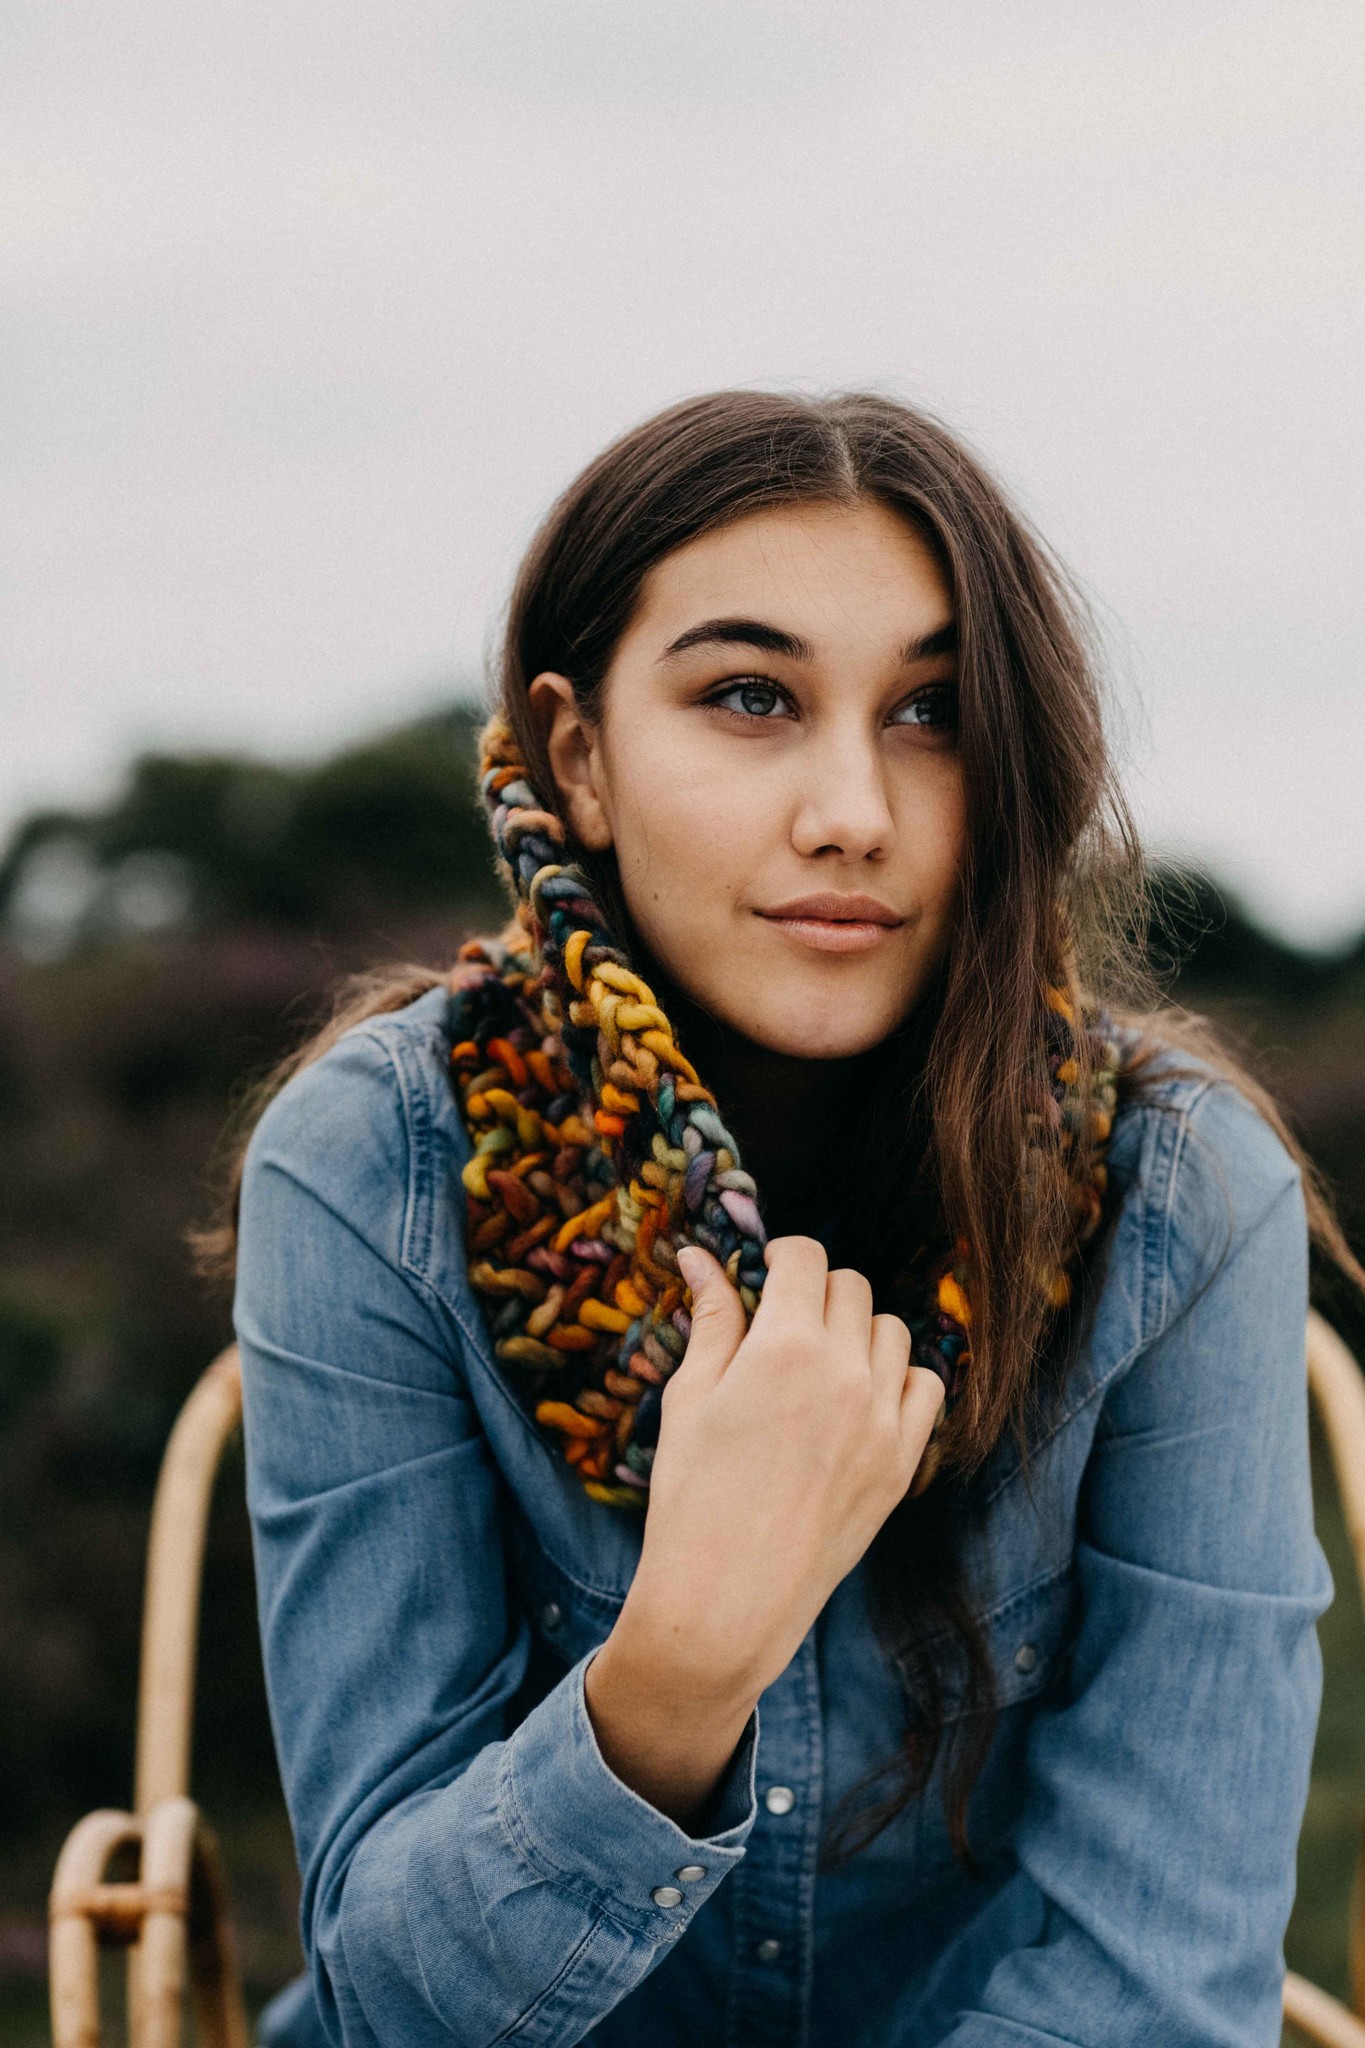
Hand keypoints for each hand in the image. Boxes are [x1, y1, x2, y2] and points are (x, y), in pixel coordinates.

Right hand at [611, 1234, 945, 1710]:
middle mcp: (844, 1371)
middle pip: (851, 1287)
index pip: (807, 1256)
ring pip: (892, 1331)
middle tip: (785, 1327)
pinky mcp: (902, 1461)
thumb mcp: (690, 1397)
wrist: (728, 1600)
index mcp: (785, 1345)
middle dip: (816, 1293)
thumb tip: (699, 1256)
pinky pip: (926, 1386)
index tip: (769, 1274)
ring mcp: (882, 1418)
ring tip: (821, 1365)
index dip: (784, 1256)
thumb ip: (712, 1319)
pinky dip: (899, 1380)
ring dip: (858, 1332)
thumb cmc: (692, 1497)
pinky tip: (862, 1399)